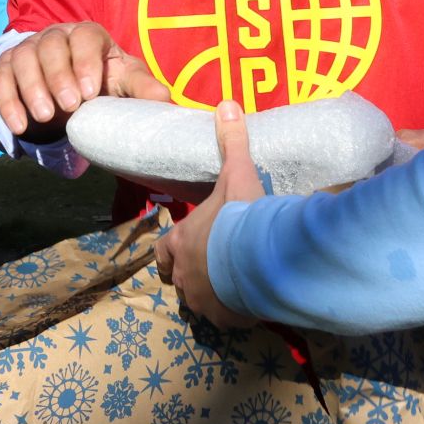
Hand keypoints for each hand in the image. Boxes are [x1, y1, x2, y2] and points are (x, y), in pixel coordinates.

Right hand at [0, 22, 169, 140]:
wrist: (70, 89)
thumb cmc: (103, 81)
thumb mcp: (124, 82)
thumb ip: (142, 89)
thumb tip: (165, 100)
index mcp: (88, 35)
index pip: (85, 38)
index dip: (86, 62)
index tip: (90, 93)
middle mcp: (55, 35)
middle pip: (51, 46)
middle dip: (58, 76)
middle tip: (69, 107)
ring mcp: (28, 49)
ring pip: (22, 59)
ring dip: (31, 88)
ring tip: (45, 117)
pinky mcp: (6, 67)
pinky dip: (6, 102)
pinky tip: (19, 126)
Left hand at [155, 102, 262, 330]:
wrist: (261, 258)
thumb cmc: (240, 216)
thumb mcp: (236, 174)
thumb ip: (231, 142)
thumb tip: (226, 104)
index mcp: (180, 242)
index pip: (161, 253)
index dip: (168, 253)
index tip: (179, 251)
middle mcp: (185, 275)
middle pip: (178, 281)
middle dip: (193, 275)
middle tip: (213, 268)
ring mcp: (203, 301)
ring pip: (200, 302)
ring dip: (214, 294)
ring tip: (235, 285)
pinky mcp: (226, 318)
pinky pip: (226, 317)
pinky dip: (236, 311)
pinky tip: (252, 302)